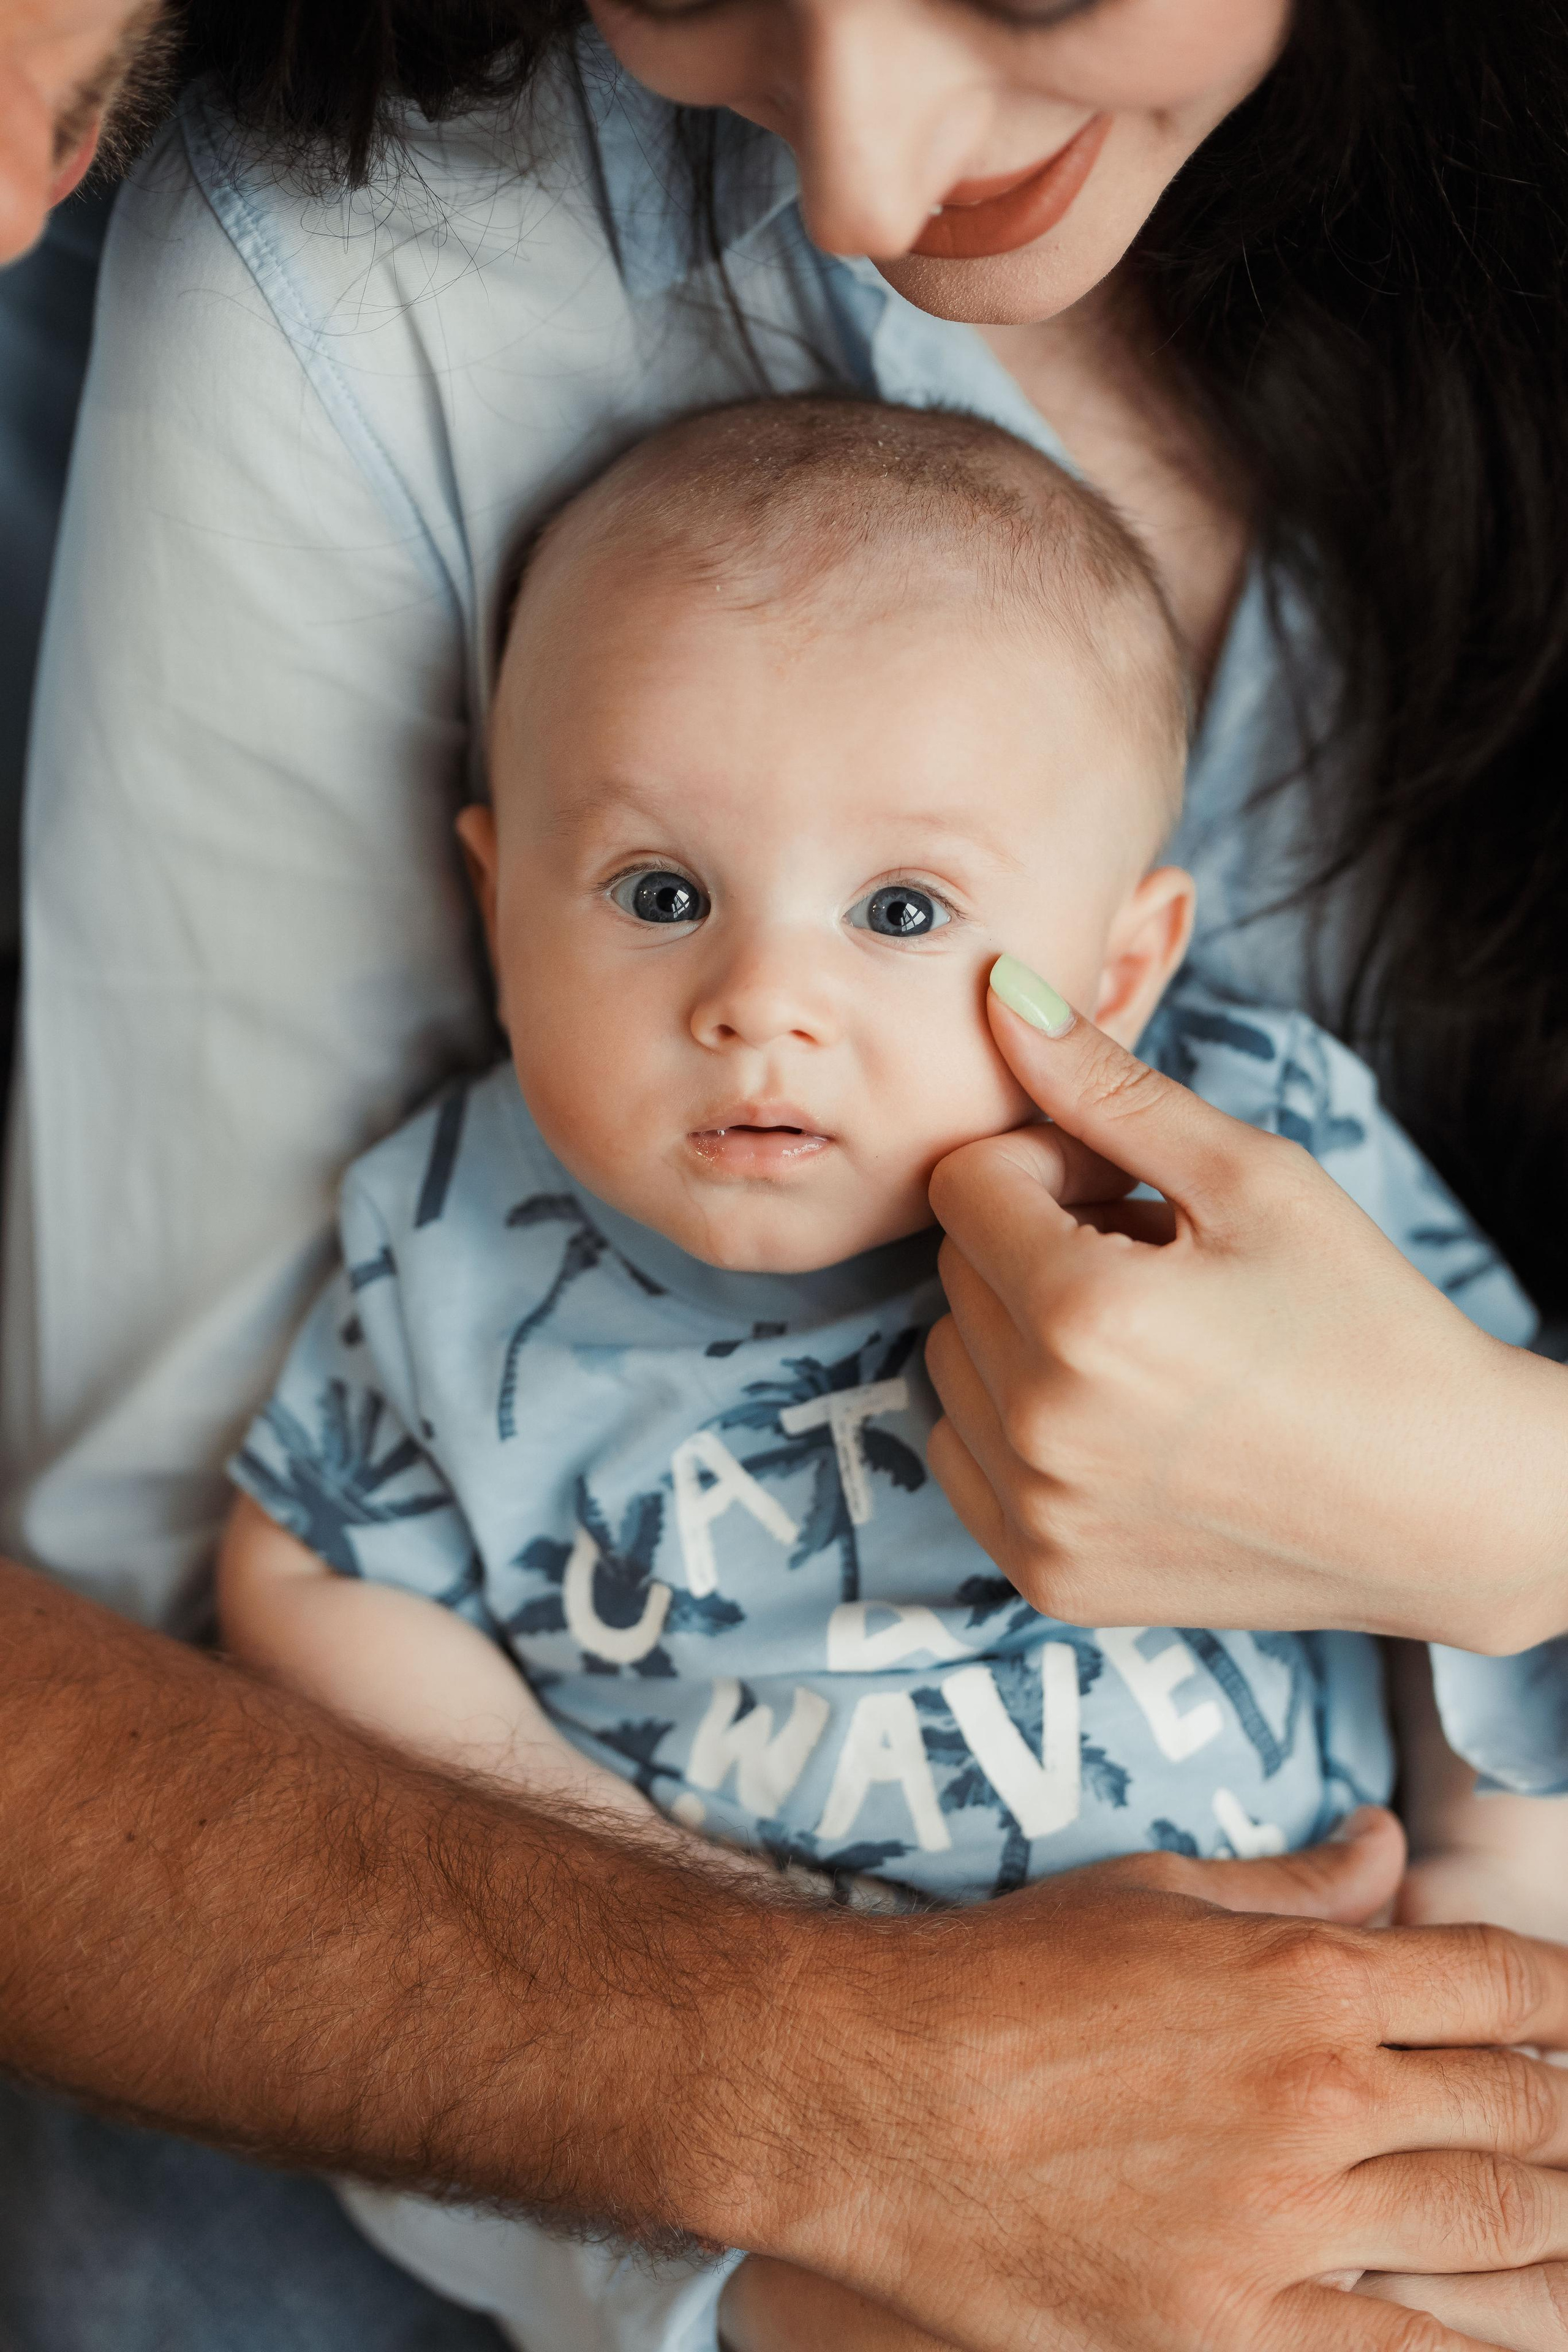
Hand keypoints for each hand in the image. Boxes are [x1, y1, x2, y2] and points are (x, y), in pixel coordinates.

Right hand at [764, 1810, 1567, 2351]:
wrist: (869, 2093)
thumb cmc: (1002, 1976)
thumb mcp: (1150, 1896)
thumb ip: (1289, 1884)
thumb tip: (1386, 1850)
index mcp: (1304, 1976)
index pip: (1502, 1981)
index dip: (1565, 1996)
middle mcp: (1317, 2097)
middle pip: (1515, 2113)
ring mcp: (1279, 2226)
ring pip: (1487, 2235)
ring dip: (1555, 2233)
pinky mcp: (1225, 2328)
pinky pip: (1396, 2350)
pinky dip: (1468, 2338)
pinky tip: (1504, 2326)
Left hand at [924, 970, 1567, 1652]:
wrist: (1448, 1504)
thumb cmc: (1366, 1324)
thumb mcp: (1251, 1177)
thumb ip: (1106, 1088)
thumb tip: (997, 992)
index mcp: (1085, 1314)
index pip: (967, 1181)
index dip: (1046, 1164)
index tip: (1130, 1191)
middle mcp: (1041, 1427)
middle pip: (956, 1270)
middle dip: (1035, 1244)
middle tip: (1156, 1264)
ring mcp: (1040, 1516)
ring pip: (949, 1360)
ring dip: (1020, 1332)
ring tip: (1144, 1343)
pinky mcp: (1048, 1577)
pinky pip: (961, 1455)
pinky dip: (1013, 1422)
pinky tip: (1117, 1417)